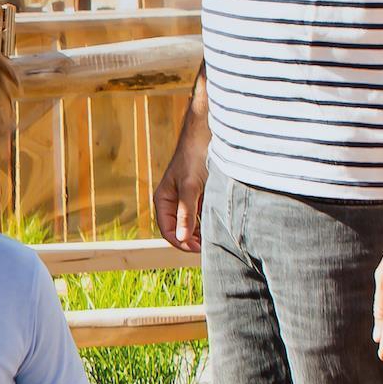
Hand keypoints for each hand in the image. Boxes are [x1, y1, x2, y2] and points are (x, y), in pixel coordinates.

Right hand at [152, 93, 209, 251]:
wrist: (207, 134)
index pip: (168, 230)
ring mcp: (186, 198)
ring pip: (191, 224)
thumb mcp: (191, 187)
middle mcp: (172, 201)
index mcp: (163, 200)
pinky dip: (208, 222)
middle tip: (210, 247)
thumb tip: (182, 238)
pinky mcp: (199, 194)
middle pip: (179, 229)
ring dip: (201, 232)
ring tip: (216, 238)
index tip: (199, 248)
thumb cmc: (195, 157)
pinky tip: (219, 225)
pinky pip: (201, 214)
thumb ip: (186, 213)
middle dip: (192, 240)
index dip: (181, 242)